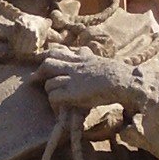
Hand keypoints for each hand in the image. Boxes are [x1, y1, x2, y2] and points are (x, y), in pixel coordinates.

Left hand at [33, 46, 150, 115]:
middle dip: (40, 71)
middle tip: (34, 79)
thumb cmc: (119, 74)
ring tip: (53, 97)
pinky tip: (59, 108)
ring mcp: (73, 79)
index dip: (48, 56)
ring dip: (49, 90)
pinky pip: (54, 96)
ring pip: (49, 81)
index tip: (42, 61)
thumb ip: (91, 57)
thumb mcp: (102, 60)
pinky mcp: (72, 92)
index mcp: (83, 57)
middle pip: (48, 62)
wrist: (123, 81)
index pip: (59, 51)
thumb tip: (86, 52)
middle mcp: (75, 66)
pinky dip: (54, 103)